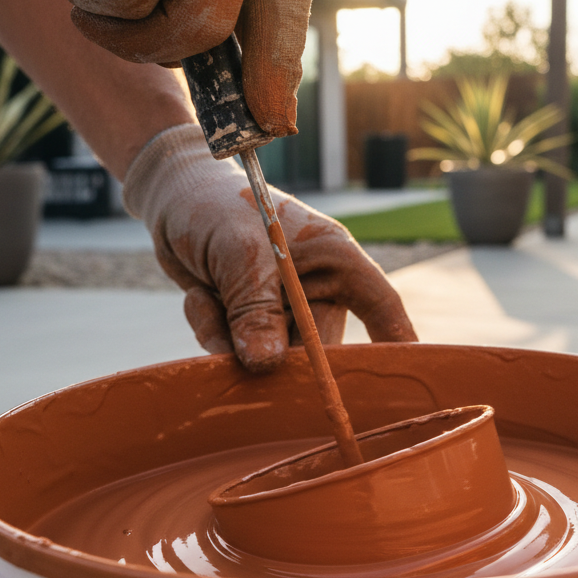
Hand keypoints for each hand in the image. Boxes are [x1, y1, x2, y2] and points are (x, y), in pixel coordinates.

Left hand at [125, 125, 417, 370]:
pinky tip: (200, 297)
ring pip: (273, 360)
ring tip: (208, 295)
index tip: (405, 377)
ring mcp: (283, 312)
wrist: (171, 200)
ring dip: (233, 340)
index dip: (397, 340)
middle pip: (319, 350)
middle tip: (247, 346)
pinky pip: (238, 355)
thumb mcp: (238, 250)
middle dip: (281, 355)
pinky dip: (212, 334)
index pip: (379, 304)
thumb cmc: (215, 206)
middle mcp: (316, 290)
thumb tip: (267, 366)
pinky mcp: (250, 325)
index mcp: (334, 259)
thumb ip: (255, 307)